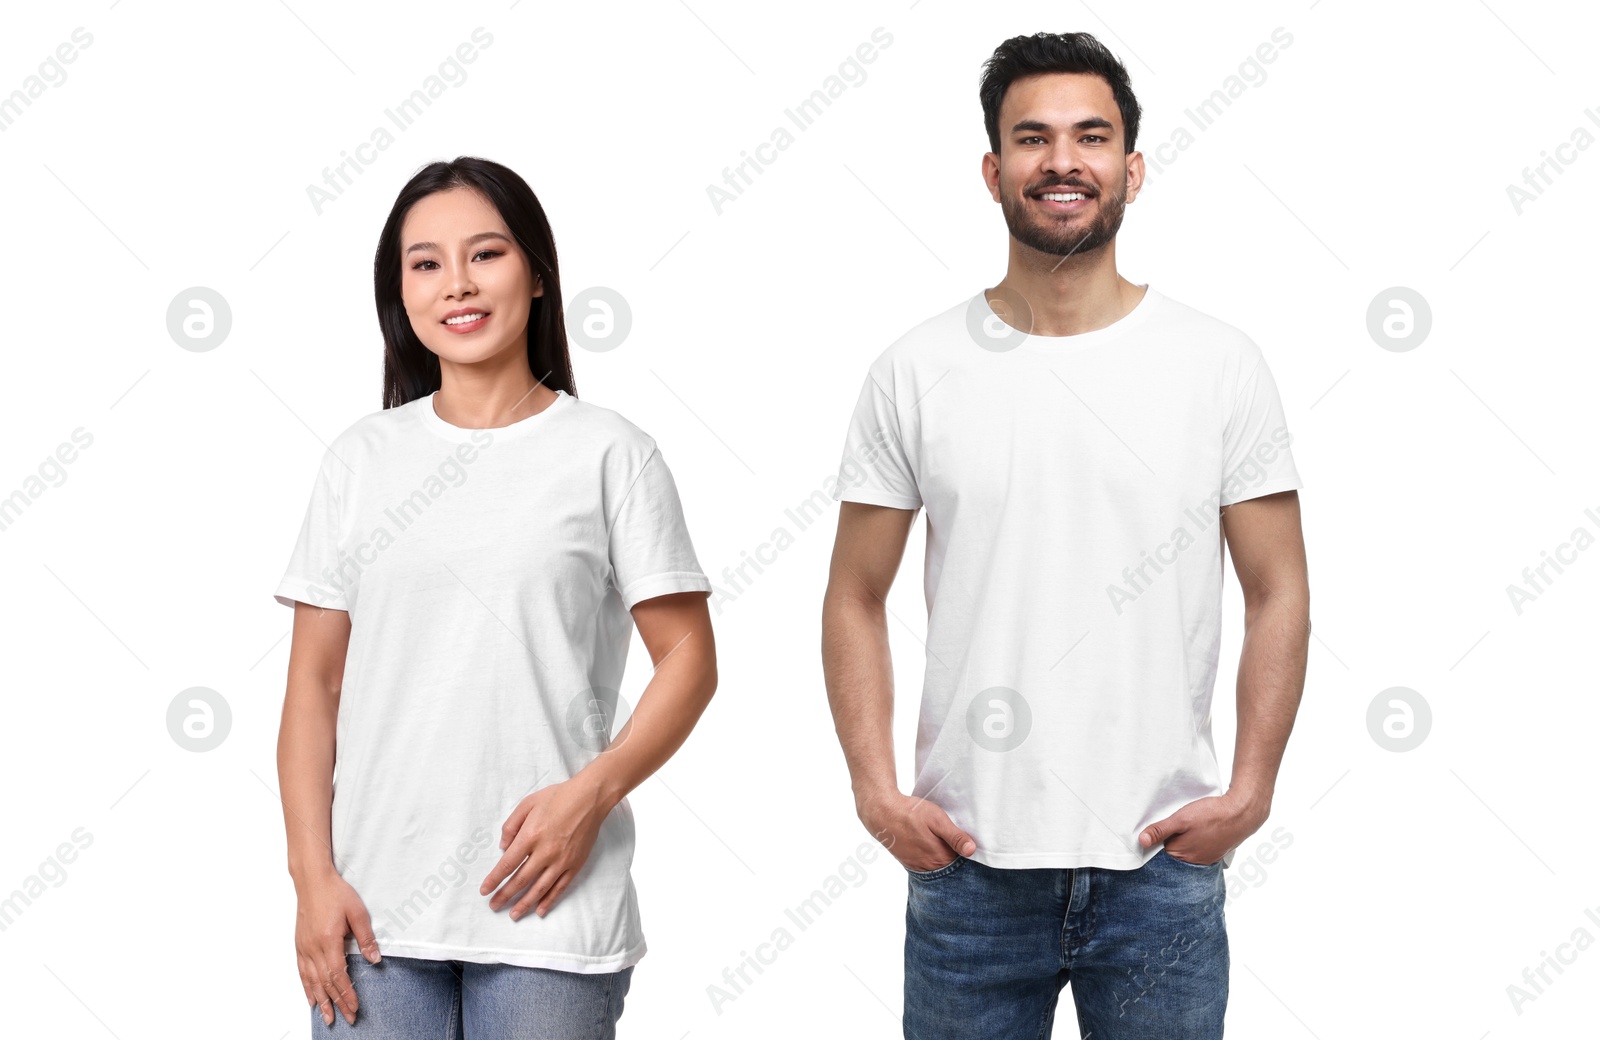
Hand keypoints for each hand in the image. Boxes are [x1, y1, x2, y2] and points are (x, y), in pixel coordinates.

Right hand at [292, 866, 380, 1026]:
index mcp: (329, 940)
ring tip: (328, 1018)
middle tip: (347, 1018)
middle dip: (337, 1002)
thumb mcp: (357, 912)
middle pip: (325, 982)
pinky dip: (307, 988)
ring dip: (321, 1001)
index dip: (347, 993)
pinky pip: (302, 972)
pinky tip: (311, 999)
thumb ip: (366, 937)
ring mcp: (304, 948)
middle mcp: (313, 948)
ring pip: (312, 981)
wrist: (313, 881)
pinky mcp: (299, 945)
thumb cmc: (336, 893)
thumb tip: (375, 959)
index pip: (338, 974)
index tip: (355, 1007)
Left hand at [480, 776, 609, 919]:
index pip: (507, 864)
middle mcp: (545, 851)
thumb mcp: (528, 803)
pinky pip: (560, 887)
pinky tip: (539, 910)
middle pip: (521, 880)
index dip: (494, 880)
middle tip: (494, 906)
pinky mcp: (575, 864)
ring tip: (513, 914)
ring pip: (539, 888)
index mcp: (531, 835)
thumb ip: (511, 825)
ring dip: (524, 903)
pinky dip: (549, 900)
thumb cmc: (558, 797)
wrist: (590, 798)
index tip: (484, 890)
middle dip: (505, 895)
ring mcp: (561, 860)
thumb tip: (503, 847)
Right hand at [857, 788, 976, 871]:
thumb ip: (954, 836)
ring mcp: (917, 866)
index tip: (968, 844)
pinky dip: (930, 860)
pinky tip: (930, 847)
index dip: (967, 854)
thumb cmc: (911, 813)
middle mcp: (929, 866)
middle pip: (950, 868)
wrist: (883, 813)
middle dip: (956, 859)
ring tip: (943, 844)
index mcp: (940, 857)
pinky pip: (925, 866)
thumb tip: (971, 850)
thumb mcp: (937, 819)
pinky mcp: (908, 862)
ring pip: (937, 867)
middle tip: (957, 842)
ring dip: (942, 859)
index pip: (962, 863)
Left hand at [1138, 790, 1269, 864]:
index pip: (1158, 852)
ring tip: (1188, 826)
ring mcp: (1205, 859)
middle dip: (1169, 840)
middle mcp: (1193, 862)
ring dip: (1183, 840)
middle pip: (1172, 852)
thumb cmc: (1211, 815)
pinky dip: (1195, 841)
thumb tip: (1142, 841)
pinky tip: (1199, 831)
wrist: (1242, 813)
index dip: (1156, 840)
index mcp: (1181, 855)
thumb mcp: (1181, 819)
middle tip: (1175, 825)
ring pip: (1186, 851)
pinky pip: (1198, 850)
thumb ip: (1161, 830)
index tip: (1157, 829)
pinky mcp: (1214, 853)